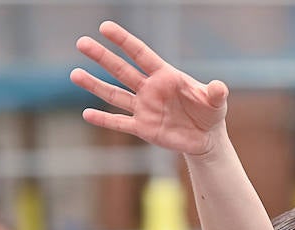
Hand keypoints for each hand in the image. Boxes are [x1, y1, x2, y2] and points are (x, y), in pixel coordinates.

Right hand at [71, 21, 228, 157]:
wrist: (207, 138)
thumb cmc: (210, 112)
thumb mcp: (216, 102)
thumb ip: (215, 93)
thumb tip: (219, 86)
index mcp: (165, 76)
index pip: (141, 55)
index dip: (124, 41)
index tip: (106, 27)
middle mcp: (149, 89)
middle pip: (122, 70)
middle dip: (103, 57)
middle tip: (82, 42)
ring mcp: (144, 108)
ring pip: (115, 95)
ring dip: (95, 85)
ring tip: (75, 74)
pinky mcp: (142, 128)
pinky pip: (120, 123)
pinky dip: (104, 120)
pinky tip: (87, 114)